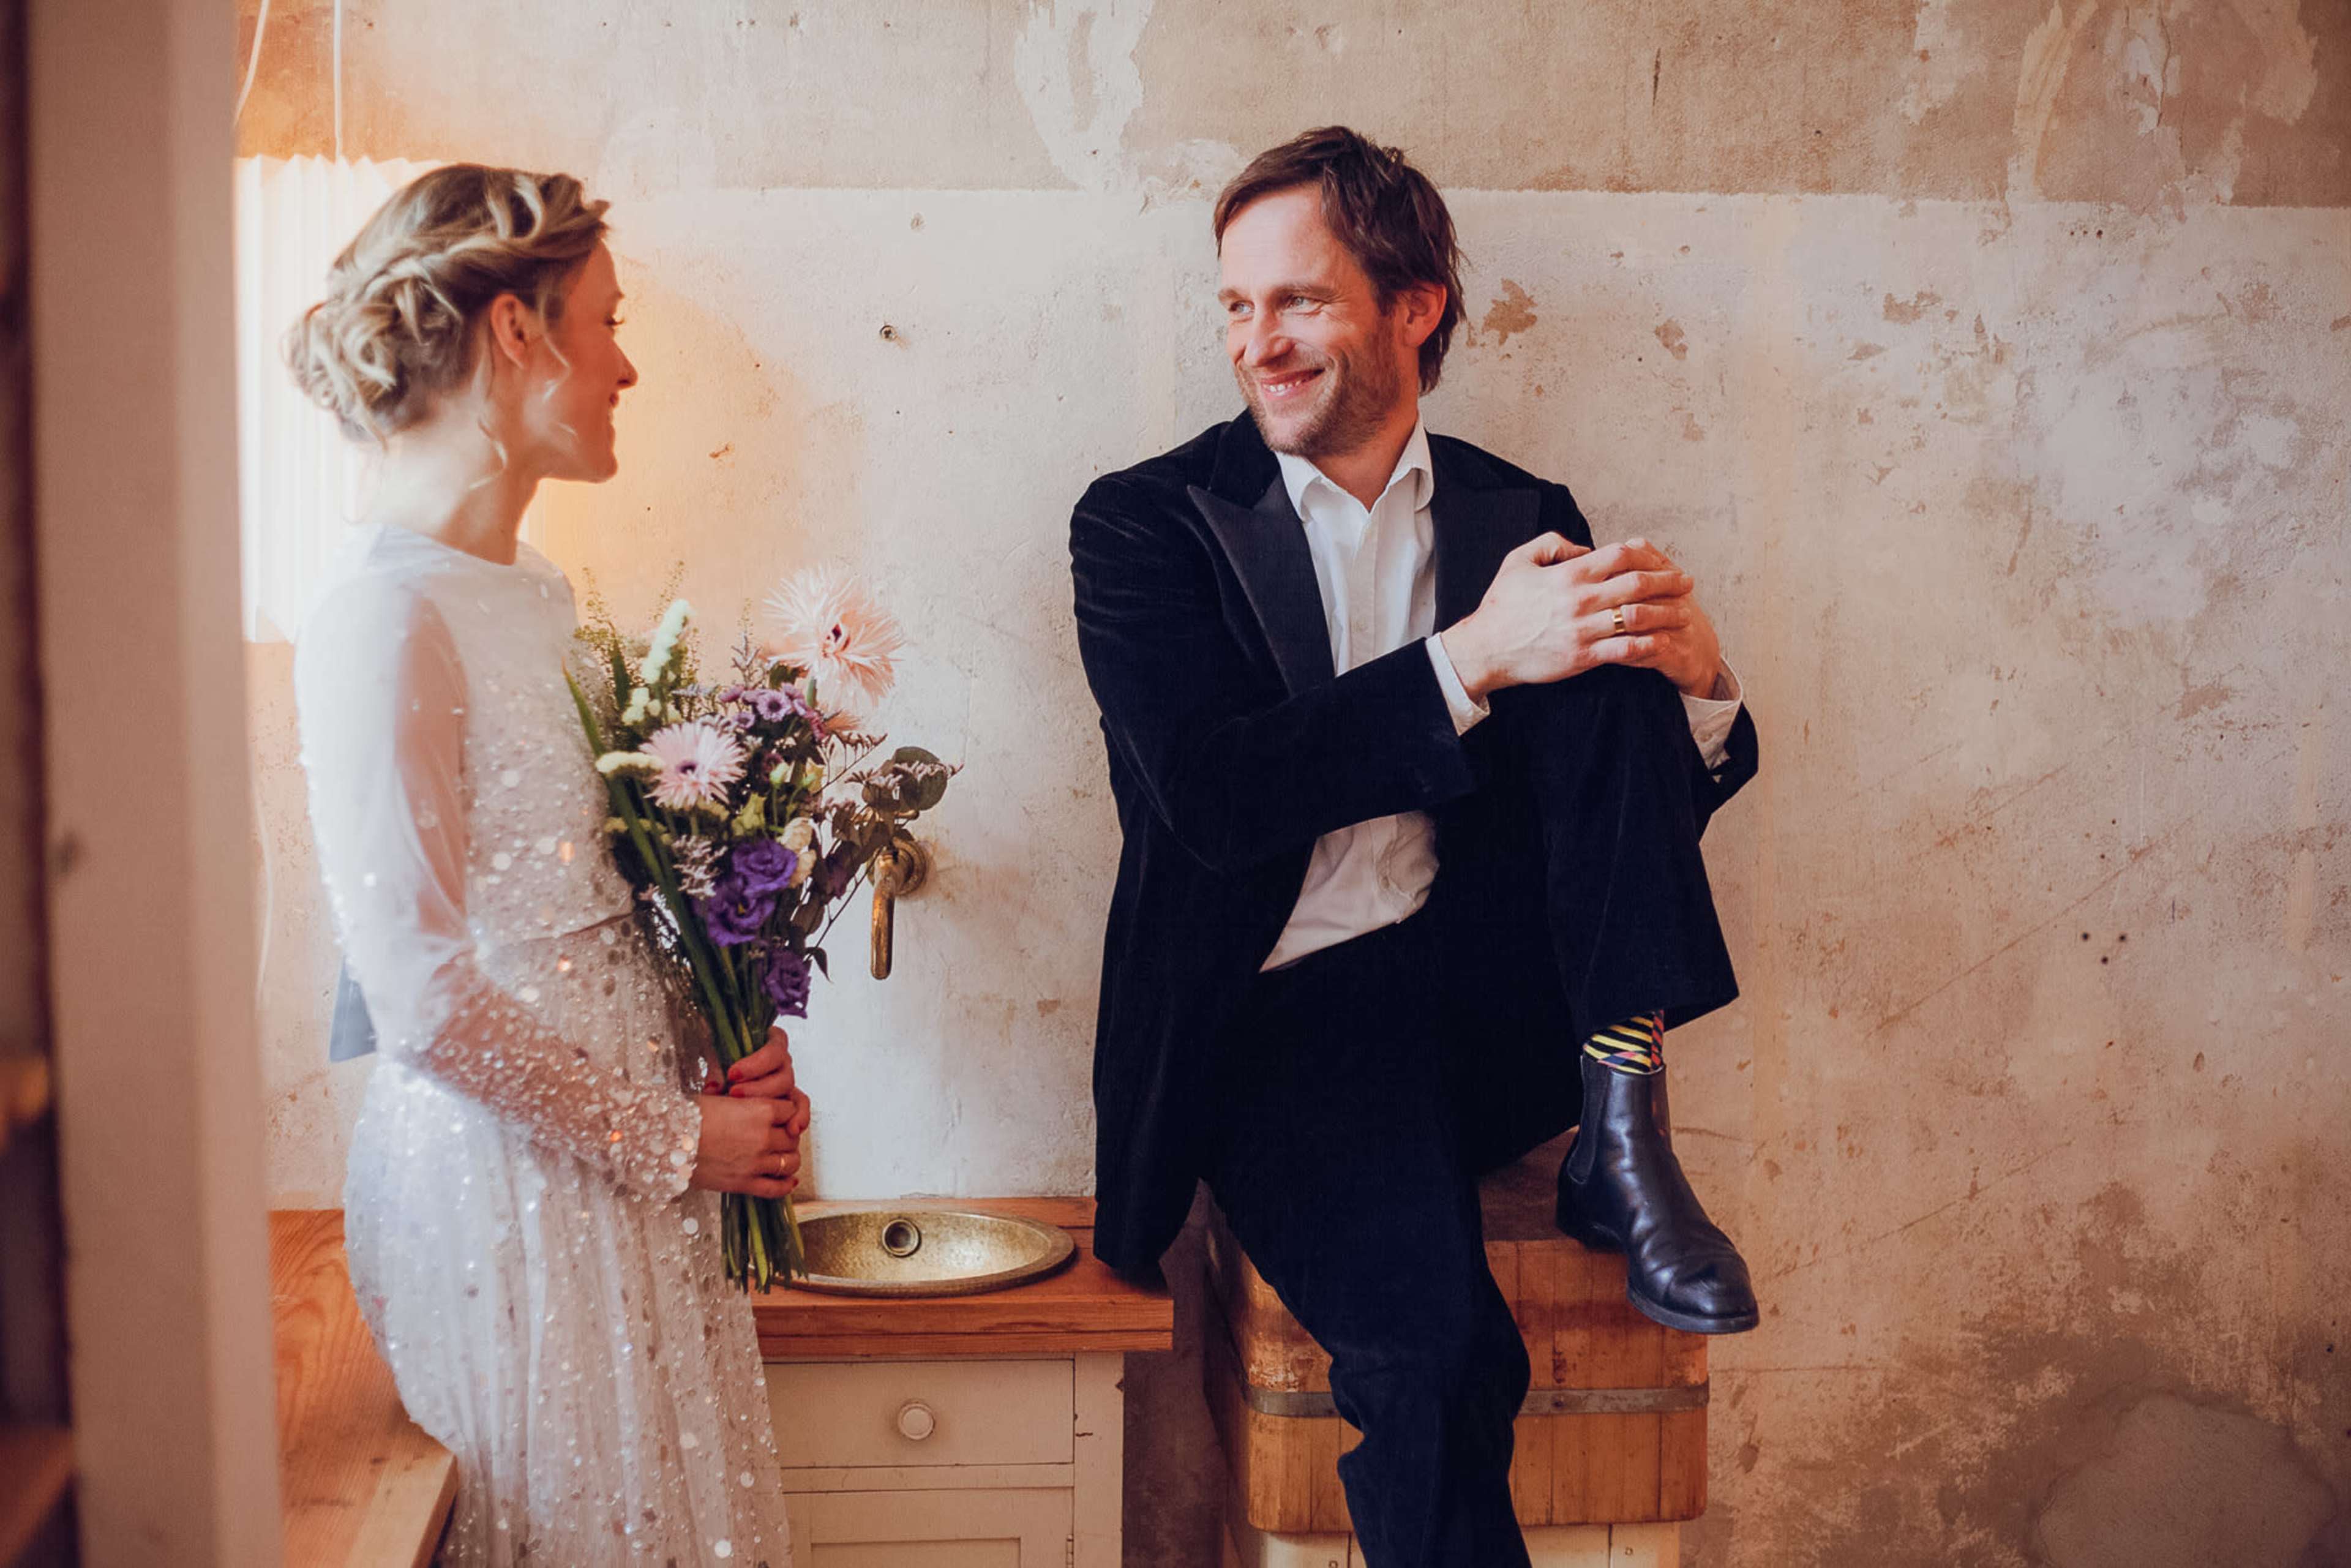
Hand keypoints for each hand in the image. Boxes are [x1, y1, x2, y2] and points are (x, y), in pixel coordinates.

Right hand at [688, 1092, 800, 1198]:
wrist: (665, 1141)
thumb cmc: (686, 1117)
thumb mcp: (720, 1099)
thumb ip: (742, 1103)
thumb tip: (746, 1103)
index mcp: (760, 1110)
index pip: (790, 1109)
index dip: (786, 1112)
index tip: (780, 1116)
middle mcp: (763, 1136)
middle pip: (793, 1137)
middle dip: (788, 1136)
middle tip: (779, 1137)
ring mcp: (756, 1162)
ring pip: (790, 1162)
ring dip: (789, 1159)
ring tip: (782, 1157)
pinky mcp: (744, 1183)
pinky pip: (776, 1188)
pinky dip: (786, 1185)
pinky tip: (788, 1181)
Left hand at [710, 1026, 812, 1144]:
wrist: (721, 1081)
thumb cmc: (721, 1063)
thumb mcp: (716, 1058)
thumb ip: (716, 1070)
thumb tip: (714, 1087)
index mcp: (770, 1042)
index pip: (774, 1049)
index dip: (756, 1063)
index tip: (732, 1074)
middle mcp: (781, 1062)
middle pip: (783, 1075)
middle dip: (758, 1088)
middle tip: (735, 1094)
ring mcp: (785, 1082)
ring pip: (790, 1092)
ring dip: (773, 1105)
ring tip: (759, 1117)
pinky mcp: (787, 1100)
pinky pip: (799, 1107)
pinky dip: (799, 1117)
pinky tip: (792, 1128)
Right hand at [1441, 534, 1705, 697]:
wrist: (1486, 649)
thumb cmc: (1501, 605)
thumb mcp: (1518, 561)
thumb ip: (1551, 544)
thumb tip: (1583, 549)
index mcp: (1568, 574)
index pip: (1620, 555)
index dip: (1648, 554)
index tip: (1663, 560)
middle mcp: (1580, 599)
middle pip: (1638, 584)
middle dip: (1668, 581)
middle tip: (1687, 582)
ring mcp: (1583, 629)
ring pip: (1638, 617)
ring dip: (1667, 613)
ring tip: (1685, 613)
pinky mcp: (1583, 656)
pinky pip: (1626, 649)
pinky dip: (1650, 645)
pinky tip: (1665, 642)